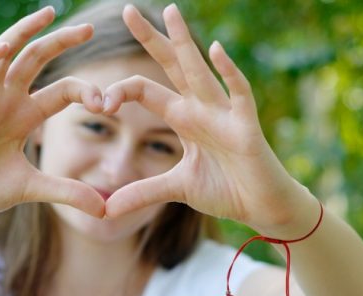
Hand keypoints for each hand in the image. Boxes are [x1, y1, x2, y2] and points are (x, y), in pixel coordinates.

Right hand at [0, 6, 104, 228]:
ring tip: (47, 13)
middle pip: (36, 60)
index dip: (85, 91)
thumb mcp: (32, 189)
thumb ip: (66, 192)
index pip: (62, 90)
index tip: (106, 104)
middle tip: (89, 27)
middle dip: (61, 42)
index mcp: (25, 116)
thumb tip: (104, 209)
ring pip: (4, 54)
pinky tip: (2, 50)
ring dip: (23, 32)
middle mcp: (6, 101)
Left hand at [104, 4, 313, 233]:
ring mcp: (223, 114)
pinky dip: (229, 73)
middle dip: (150, 39)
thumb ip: (142, 193)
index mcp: (183, 118)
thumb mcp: (175, 189)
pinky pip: (238, 94)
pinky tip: (216, 49)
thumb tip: (105, 209)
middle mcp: (200, 108)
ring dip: (184, 42)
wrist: (262, 208)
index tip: (100, 102)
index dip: (121, 91)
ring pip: (200, 71)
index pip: (145, 91)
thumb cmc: (225, 190)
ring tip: (169, 11)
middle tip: (126, 10)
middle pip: (171, 66)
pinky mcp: (245, 127)